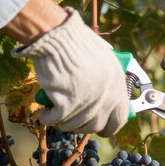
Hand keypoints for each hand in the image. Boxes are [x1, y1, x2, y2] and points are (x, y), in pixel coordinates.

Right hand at [12, 8, 127, 136]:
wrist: (57, 36)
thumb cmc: (76, 43)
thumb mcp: (103, 61)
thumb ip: (106, 83)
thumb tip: (102, 103)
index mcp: (117, 84)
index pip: (119, 119)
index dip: (108, 127)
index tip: (100, 129)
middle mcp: (107, 95)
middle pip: (95, 126)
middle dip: (81, 126)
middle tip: (70, 120)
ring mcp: (89, 101)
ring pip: (74, 125)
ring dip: (63, 122)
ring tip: (54, 112)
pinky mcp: (68, 104)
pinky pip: (56, 120)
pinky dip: (48, 117)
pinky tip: (45, 112)